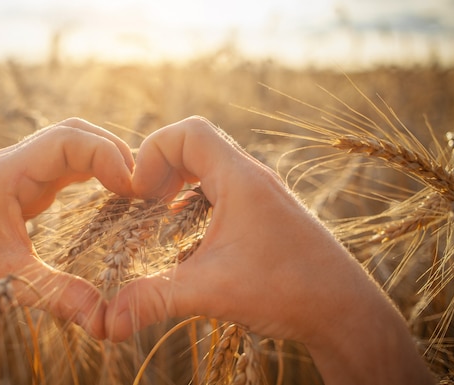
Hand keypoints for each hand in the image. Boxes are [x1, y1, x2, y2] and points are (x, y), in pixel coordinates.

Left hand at [0, 118, 134, 338]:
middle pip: (73, 132)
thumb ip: (60, 297)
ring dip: (104, 156)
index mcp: (7, 173)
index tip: (131, 187)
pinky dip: (93, 167)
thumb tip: (107, 321)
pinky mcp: (26, 180)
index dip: (106, 155)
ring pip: (70, 141)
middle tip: (139, 184)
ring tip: (131, 185)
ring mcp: (20, 168)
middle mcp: (14, 162)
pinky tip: (111, 189)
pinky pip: (66, 161)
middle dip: (111, 150)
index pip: (66, 140)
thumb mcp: (11, 284)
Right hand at [104, 116, 433, 383]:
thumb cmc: (288, 290)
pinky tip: (189, 235)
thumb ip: (154, 299)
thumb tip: (107, 322)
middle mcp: (252, 178)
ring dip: (179, 182)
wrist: (346, 310)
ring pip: (211, 166)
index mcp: (239, 179)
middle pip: (196, 144)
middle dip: (161, 167)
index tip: (139, 193)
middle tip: (144, 202)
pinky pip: (223, 188)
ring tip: (160, 215)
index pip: (189, 131)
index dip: (153, 152)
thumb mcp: (210, 291)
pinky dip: (197, 200)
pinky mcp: (266, 214)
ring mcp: (262, 195)